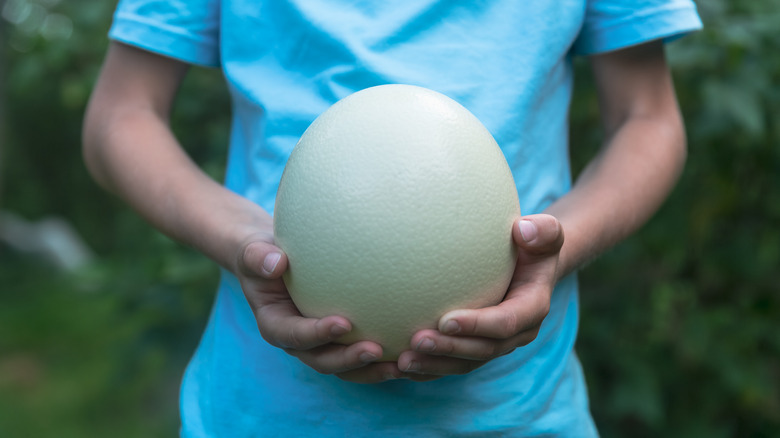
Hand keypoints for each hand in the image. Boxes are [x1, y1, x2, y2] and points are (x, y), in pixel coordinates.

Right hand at [235, 233, 411, 382]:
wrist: (274, 261)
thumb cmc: (264, 254)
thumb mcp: (254, 251)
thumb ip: (259, 257)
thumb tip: (275, 263)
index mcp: (275, 325)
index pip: (294, 335)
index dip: (317, 334)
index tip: (343, 323)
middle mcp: (297, 342)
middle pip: (322, 360)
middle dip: (348, 359)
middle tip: (376, 350)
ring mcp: (319, 346)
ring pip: (344, 367)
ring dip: (370, 370)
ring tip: (399, 365)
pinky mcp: (339, 342)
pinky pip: (360, 357)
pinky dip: (381, 361)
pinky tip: (409, 354)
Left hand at [396, 214, 563, 379]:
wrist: (531, 265)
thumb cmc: (533, 243)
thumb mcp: (546, 232)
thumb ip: (543, 230)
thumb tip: (522, 229)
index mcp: (532, 308)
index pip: (505, 323)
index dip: (477, 325)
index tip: (445, 320)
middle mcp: (516, 334)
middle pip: (482, 350)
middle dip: (449, 349)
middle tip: (417, 341)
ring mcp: (495, 345)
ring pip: (464, 364)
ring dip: (433, 365)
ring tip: (402, 361)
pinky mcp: (476, 349)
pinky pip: (451, 364)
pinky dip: (426, 368)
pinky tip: (397, 365)